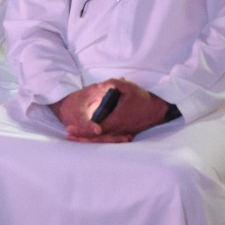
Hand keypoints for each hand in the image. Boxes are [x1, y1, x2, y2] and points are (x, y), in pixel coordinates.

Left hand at [52, 78, 169, 141]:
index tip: (70, 130)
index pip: (95, 130)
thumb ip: (112, 84)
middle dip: (81, 138)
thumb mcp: (128, 87)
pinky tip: (87, 139)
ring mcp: (120, 133)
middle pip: (96, 138)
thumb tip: (98, 86)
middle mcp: (117, 130)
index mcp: (116, 120)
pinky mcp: (122, 134)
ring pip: (101, 141)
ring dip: (87, 140)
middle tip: (68, 136)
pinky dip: (97, 140)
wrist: (157, 109)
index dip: (82, 131)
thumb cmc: (141, 98)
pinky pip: (108, 140)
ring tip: (73, 138)